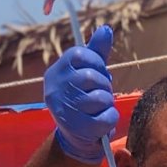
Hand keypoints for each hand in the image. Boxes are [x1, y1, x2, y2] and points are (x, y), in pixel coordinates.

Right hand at [44, 25, 117, 163]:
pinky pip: (107, 116)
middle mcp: (56, 89)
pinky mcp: (78, 127)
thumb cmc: (83, 99)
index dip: (96, 62)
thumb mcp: (87, 72)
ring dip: (107, 103)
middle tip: (100, 94)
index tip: (98, 72)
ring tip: (99, 109)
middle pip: (92, 76)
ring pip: (101, 97)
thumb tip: (106, 29)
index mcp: (56, 72)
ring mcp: (65, 109)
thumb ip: (96, 52)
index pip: (80, 54)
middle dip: (104, 86)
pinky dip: (110, 119)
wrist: (75, 137)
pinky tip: (101, 122)